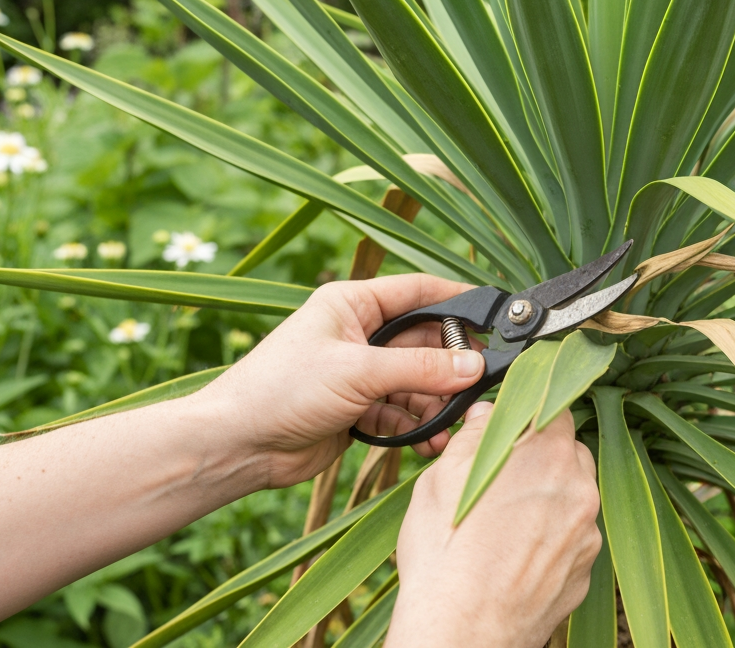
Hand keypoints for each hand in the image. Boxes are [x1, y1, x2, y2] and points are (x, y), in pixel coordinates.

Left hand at [194, 274, 486, 488]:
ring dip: (437, 403)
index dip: (459, 301)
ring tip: (451, 425)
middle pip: (425, 340)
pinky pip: (403, 412)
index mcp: (353, 303)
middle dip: (452, 365)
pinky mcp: (359, 408)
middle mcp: (359, 333)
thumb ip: (420, 368)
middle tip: (480, 386)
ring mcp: (360, 372)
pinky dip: (419, 426)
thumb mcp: (358, 372)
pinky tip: (431, 443)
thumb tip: (475, 365)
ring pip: (418, 380)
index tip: (497, 317)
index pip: (419, 290)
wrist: (238, 445)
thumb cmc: (282, 390)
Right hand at [385, 404, 601, 647]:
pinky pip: (571, 542)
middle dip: (540, 460)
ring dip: (547, 501)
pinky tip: (514, 557)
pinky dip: (549, 542)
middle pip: (568, 454)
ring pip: (572, 499)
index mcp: (546, 453)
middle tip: (502, 480)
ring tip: (503, 526)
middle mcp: (579, 488)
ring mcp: (587, 534)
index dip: (528, 415)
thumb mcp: (442, 477)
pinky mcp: (585, 572)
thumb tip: (489, 415)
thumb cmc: (445, 553)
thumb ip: (475, 435)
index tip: (509, 429)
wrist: (463, 631)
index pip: (553, 407)